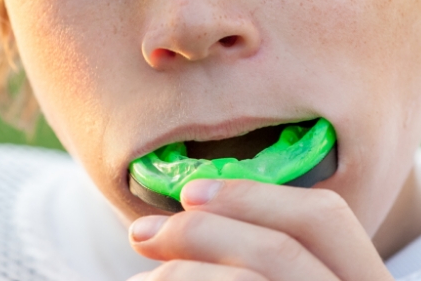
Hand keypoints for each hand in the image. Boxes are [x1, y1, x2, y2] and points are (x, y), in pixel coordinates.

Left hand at [127, 179, 393, 279]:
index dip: (255, 196)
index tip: (190, 194)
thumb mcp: (271, 280)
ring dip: (181, 272)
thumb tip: (185, 215)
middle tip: (140, 233)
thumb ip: (250, 257)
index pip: (325, 219)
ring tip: (142, 280)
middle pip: (282, 248)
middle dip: (201, 231)